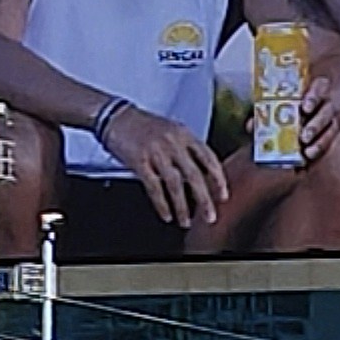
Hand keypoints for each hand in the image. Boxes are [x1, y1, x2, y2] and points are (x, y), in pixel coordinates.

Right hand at [106, 95, 239, 237]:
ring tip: (186, 222)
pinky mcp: (140, 161)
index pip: (208, 158)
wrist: (117, 117)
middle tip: (210, 216)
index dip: (218, 179)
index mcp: (184, 134)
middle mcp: (173, 143)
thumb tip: (200, 176)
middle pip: (194, 175)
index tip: (223, 195)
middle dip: (205, 198)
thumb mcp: (172, 131)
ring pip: (175, 184)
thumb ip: (186, 149)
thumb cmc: (144, 126)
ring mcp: (156, 152)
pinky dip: (162, 204)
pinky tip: (167, 215)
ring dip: (182, 207)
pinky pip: (154, 187)